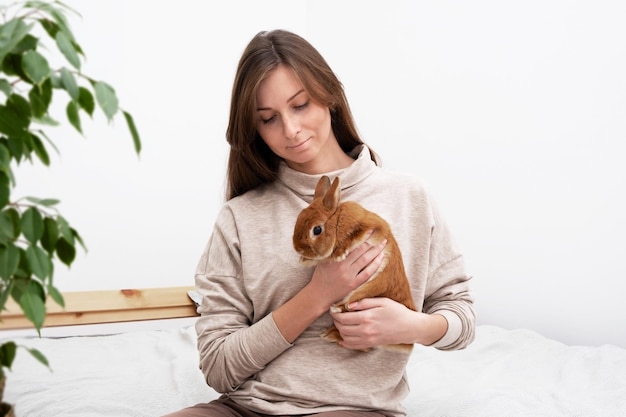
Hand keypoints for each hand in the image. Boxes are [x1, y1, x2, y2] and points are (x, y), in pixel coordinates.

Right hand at [308, 237, 386, 309]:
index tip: (369, 229)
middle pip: (361, 251)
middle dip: (371, 242)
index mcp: (335, 258)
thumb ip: (333, 251)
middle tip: (380, 234)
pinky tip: (381, 258)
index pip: (351, 244)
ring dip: (376, 251)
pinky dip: (375, 264)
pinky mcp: (354, 284)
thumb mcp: (323, 261)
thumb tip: (343, 238)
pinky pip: (367, 273)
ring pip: (366, 260)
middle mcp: (342, 266)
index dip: (362, 236)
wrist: (319, 294)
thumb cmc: (320, 276)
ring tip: (383, 244)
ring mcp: (349, 276)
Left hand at [330, 298, 448, 349]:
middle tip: (336, 315)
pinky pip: (353, 346)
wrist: (410, 327)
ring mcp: (368, 339)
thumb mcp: (382, 301)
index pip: (343, 317)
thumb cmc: (397, 312)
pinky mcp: (371, 344)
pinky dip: (345, 342)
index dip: (335, 313)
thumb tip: (348, 304)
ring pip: (345, 337)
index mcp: (367, 317)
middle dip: (336, 321)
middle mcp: (366, 330)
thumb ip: (364, 302)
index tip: (333, 309)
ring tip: (341, 323)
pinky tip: (343, 338)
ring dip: (340, 331)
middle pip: (342, 328)